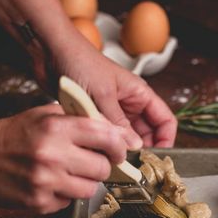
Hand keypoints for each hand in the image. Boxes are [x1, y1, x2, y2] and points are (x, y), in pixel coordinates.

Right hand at [0, 104, 129, 213]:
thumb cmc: (12, 135)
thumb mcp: (44, 116)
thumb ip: (79, 120)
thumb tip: (116, 132)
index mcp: (56, 128)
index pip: (106, 136)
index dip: (118, 145)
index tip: (119, 150)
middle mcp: (52, 155)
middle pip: (102, 168)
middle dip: (100, 166)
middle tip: (90, 162)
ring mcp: (46, 181)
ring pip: (90, 189)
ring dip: (84, 183)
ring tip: (68, 173)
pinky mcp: (39, 202)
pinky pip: (69, 202)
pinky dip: (65, 195)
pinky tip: (51, 183)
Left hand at [34, 31, 177, 148]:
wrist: (50, 51)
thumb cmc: (79, 61)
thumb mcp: (102, 95)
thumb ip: (118, 123)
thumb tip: (134, 147)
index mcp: (139, 93)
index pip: (165, 121)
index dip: (166, 140)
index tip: (158, 158)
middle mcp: (130, 104)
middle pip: (148, 133)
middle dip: (144, 150)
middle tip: (135, 166)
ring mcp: (113, 111)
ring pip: (127, 138)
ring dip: (123, 150)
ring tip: (116, 162)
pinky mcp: (97, 116)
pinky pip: (108, 136)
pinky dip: (107, 146)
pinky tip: (101, 154)